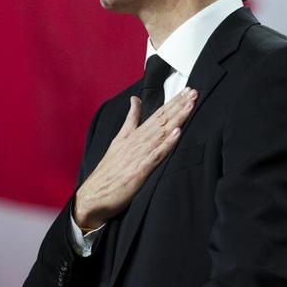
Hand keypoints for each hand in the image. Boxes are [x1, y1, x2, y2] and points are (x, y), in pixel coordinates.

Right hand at [73, 88, 195, 229]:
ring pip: (160, 133)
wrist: (92, 196)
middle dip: (178, 105)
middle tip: (194, 91)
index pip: (155, 115)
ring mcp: (137, 156)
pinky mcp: (138, 171)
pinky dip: (166, 143)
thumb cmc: (107, 171)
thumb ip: (129, 121)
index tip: (187, 90)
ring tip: (190, 105)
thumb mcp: (117, 141)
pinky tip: (177, 133)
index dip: (172, 102)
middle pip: (160, 120)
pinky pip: (155, 155)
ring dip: (176, 118)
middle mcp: (135, 142)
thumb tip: (135, 99)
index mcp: (131, 135)